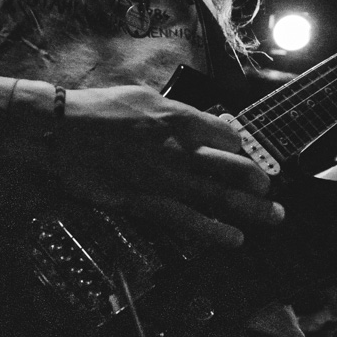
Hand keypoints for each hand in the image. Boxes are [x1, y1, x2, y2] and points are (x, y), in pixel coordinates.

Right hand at [54, 84, 284, 248]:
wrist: (62, 129)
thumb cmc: (101, 109)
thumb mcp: (145, 97)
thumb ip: (176, 113)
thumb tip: (199, 123)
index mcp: (181, 118)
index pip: (227, 136)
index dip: (241, 148)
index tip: (245, 157)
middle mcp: (180, 148)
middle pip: (233, 167)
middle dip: (258, 180)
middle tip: (269, 189)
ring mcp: (165, 177)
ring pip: (219, 196)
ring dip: (251, 208)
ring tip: (273, 216)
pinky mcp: (146, 201)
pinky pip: (187, 219)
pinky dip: (214, 231)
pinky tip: (235, 239)